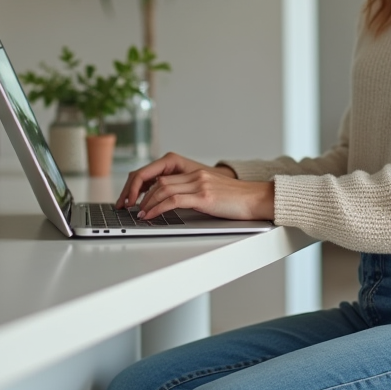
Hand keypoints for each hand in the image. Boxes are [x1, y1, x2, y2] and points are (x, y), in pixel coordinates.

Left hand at [116, 152, 236, 209]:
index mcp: (197, 174)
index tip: (138, 199)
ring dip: (147, 203)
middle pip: (160, 181)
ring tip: (140, 214)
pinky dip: (158, 208)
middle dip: (142, 195)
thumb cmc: (238, 201)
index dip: (147, 188)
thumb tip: (176, 205)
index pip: (164, 176)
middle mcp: (196, 176)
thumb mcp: (213, 194)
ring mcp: (200, 185)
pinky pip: (173, 201)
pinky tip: (151, 216)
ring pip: (163, 189)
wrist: (257, 199)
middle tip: (133, 208)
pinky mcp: (204, 197)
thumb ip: (196, 194)